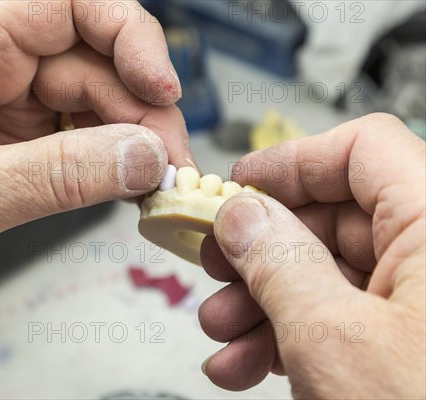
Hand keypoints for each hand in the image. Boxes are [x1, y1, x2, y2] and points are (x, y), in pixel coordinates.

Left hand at [0, 1, 192, 315]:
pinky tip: (125, 186)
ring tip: (153, 181)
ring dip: (132, 141)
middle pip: (96, 63)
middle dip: (140, 110)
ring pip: (96, 105)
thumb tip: (141, 157)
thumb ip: (59, 175)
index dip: (129, 38)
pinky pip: (81, 142)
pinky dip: (111, 165)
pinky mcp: (17, 147)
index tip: (161, 89)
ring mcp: (8, 107)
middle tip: (167, 162)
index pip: (71, 6)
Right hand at [199, 113, 424, 397]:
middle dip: (260, 248)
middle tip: (213, 265)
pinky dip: (287, 337)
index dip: (292, 162)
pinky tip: (247, 366)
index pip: (362, 151)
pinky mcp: (410, 345)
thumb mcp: (334, 338)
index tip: (235, 187)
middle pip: (332, 218)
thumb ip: (278, 262)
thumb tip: (240, 214)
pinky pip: (339, 319)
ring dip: (262, 303)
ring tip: (221, 334)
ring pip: (327, 275)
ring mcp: (423, 305)